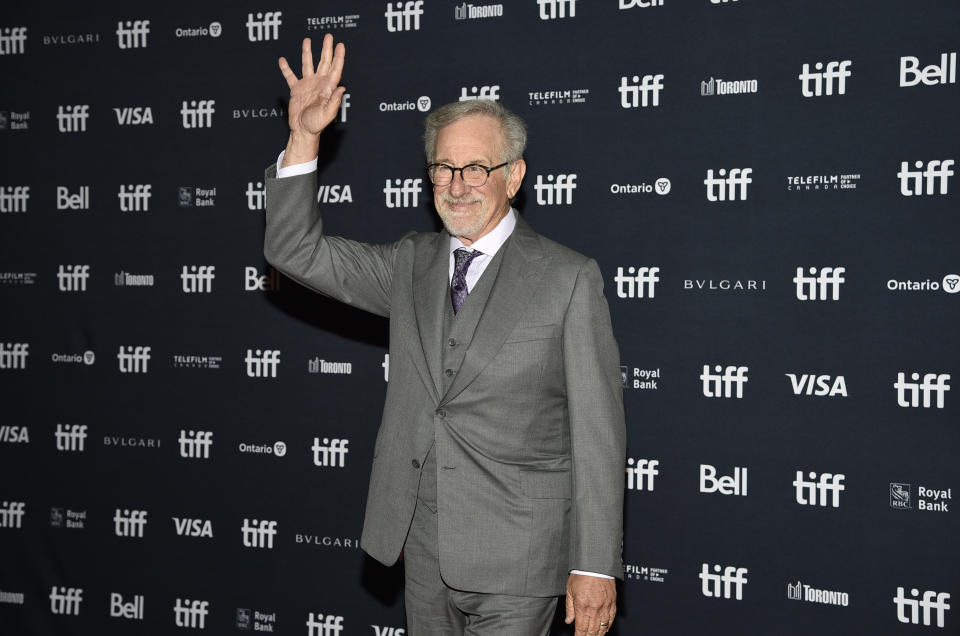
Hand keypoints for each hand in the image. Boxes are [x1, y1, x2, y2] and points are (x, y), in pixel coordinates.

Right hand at [277, 34, 345, 164]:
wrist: (302, 131)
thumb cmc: (316, 125)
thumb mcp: (327, 113)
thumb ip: (334, 100)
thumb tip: (342, 87)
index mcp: (327, 88)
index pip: (335, 69)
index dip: (338, 57)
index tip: (340, 45)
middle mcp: (318, 84)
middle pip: (323, 62)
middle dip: (326, 49)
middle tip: (328, 36)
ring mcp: (307, 85)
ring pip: (307, 65)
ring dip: (307, 52)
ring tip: (307, 40)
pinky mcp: (296, 90)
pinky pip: (290, 76)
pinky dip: (286, 69)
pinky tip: (282, 60)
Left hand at [565, 573, 615, 634]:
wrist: (595, 564)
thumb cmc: (581, 574)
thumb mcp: (570, 590)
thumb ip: (569, 608)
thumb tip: (568, 620)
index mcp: (582, 606)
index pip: (581, 629)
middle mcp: (594, 608)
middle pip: (592, 631)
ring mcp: (605, 606)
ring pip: (603, 627)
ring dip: (598, 634)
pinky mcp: (612, 603)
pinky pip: (611, 619)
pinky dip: (608, 626)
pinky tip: (605, 630)